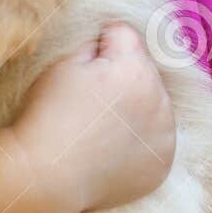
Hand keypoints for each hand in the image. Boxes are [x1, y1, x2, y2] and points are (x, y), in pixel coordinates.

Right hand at [5, 23, 175, 212]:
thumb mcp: (64, 63)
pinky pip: (157, 140)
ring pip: (155, 104)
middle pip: (144, 70)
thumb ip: (94, 42)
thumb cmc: (49, 116)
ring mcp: (165, 134)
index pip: (124, 35)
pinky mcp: (163, 163)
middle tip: (92, 102)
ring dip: (138, 107)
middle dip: (123, 76)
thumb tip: (108, 37)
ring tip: (103, 127)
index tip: (83, 68)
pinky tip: (115, 148)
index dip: (99, 46)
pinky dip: (142, 141)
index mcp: (135, 68)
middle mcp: (159, 98)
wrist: (46, 177)